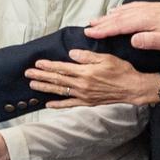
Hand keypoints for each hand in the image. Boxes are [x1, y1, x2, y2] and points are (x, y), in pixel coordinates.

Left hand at [27, 49, 154, 108]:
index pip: (62, 68)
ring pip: (60, 91)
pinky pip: (69, 104)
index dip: (49, 66)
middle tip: (28, 73)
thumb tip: (71, 54)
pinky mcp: (87, 103)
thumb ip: (87, 56)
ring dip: (45, 88)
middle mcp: (82, 85)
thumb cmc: (121, 70)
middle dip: (41, 76)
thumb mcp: (105, 58)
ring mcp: (83, 95)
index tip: (37, 63)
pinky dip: (58, 105)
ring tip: (33, 85)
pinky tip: (48, 104)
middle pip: (58, 80)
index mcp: (85, 72)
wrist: (132, 88)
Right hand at [84, 1, 159, 50]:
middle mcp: (144, 11)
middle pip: (118, 17)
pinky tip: (118, 9)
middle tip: (87, 27)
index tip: (89, 33)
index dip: (103, 30)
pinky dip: (121, 8)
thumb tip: (131, 40)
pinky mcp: (154, 7)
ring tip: (97, 19)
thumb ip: (149, 41)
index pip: (119, 26)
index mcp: (145, 21)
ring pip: (124, 11)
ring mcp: (149, 8)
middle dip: (102, 22)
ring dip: (109, 15)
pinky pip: (132, 6)